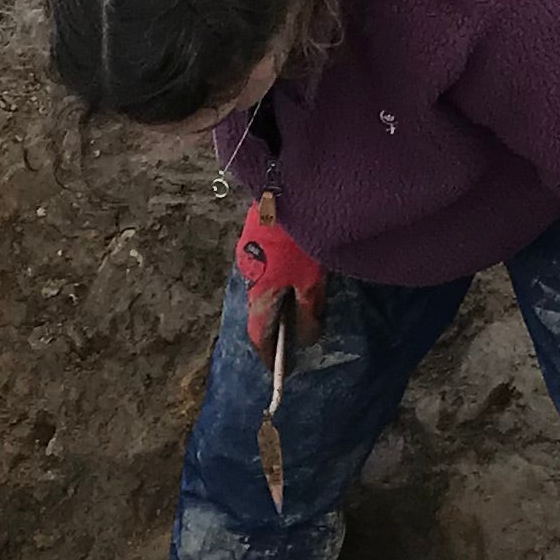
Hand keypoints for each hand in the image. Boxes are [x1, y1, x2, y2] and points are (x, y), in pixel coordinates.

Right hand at [236, 195, 324, 353]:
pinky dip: (276, 280)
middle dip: (272, 325)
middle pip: (258, 311)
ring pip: (261, 288)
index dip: (267, 354)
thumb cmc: (300, 243)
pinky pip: (264, 269)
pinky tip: (292, 275)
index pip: (258, 335)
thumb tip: (306, 340)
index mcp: (260, 295)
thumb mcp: (312, 282)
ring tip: (295, 305)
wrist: (284, 192)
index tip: (276, 366)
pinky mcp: (254, 239)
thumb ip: (309, 313)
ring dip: (275, 300)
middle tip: (290, 335)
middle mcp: (248, 279)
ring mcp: (248, 256)